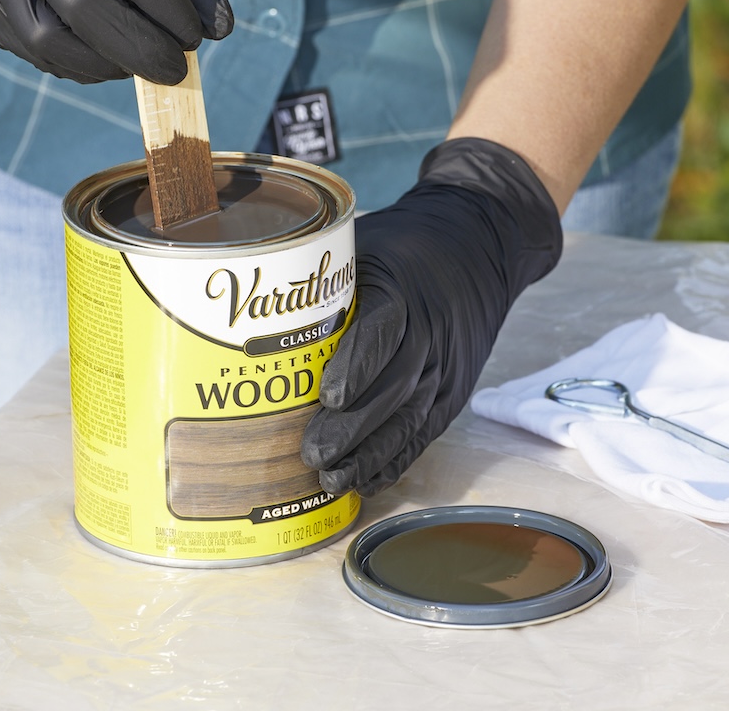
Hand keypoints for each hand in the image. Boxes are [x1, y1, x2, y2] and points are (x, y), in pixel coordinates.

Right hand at [0, 0, 232, 83]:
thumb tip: (220, 27)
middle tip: (175, 68)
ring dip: (109, 65)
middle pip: (86, 7)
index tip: (193, 34)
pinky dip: (80, 65)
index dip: (167, 8)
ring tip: (140, 63)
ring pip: (54, 41)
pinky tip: (106, 60)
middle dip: (140, 47)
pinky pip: (37, 54)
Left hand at [302, 138, 563, 495]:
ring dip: (372, 455)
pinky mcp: (453, 392)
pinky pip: (426, 432)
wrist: (479, 247)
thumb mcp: (366, 244)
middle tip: (313, 455)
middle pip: (393, 387)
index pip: (382, 331)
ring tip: (334, 481)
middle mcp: (429, 335)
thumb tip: (249, 309)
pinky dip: (398, 460)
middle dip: (354, 427)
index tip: (329, 396)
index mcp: (400, 293)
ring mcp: (445, 368)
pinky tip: (369, 483)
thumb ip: (324, 279)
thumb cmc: (405, 248)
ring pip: (410, 419)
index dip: (357, 366)